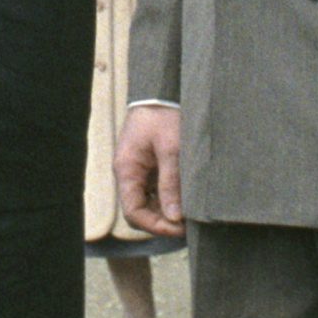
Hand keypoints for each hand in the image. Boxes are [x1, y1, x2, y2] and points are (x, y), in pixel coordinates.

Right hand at [114, 105, 184, 235]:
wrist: (162, 89)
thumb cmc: (164, 115)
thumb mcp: (172, 149)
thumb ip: (171, 184)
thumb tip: (175, 217)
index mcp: (127, 169)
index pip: (133, 212)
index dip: (155, 225)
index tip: (180, 228)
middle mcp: (129, 173)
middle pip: (140, 210)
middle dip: (163, 221)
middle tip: (190, 223)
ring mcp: (138, 170)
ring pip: (148, 202)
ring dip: (167, 211)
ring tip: (191, 213)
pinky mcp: (149, 165)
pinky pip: (155, 190)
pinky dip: (169, 198)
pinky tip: (186, 199)